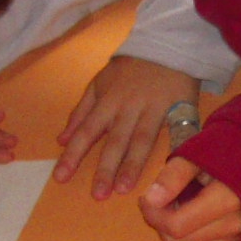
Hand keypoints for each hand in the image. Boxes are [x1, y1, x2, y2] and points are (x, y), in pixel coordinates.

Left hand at [56, 58, 201, 198]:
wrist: (167, 45)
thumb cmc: (129, 69)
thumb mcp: (99, 84)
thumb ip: (81, 113)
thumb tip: (61, 140)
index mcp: (108, 102)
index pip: (87, 132)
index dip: (73, 155)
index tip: (60, 178)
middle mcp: (129, 108)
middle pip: (115, 141)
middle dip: (105, 168)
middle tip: (97, 195)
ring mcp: (155, 109)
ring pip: (142, 140)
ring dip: (132, 165)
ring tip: (123, 189)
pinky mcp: (180, 109)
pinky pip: (178, 132)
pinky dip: (176, 148)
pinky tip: (174, 169)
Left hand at [140, 158, 240, 240]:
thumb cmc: (228, 152)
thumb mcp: (198, 154)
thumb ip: (172, 176)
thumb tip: (149, 200)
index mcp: (225, 200)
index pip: (175, 225)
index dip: (152, 214)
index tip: (146, 197)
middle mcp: (233, 226)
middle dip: (158, 223)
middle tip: (159, 201)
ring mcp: (234, 238)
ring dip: (169, 235)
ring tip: (175, 209)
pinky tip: (188, 219)